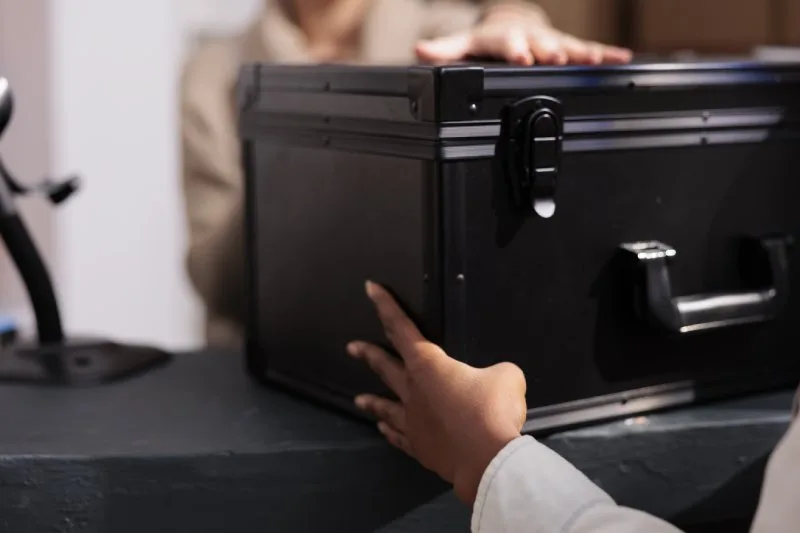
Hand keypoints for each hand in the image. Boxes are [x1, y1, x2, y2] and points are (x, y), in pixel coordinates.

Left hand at [347, 281, 527, 503]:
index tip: (370, 289)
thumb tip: (496, 380)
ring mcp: (413, 421)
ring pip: (386, 406)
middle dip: (368, 354)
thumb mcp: (506, 376)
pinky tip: (383, 429)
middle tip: (351, 348)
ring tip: (359, 399)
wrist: (488, 459)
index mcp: (429, 365)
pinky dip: (390, 431)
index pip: (402, 327)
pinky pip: (399, 436)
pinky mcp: (420, 447)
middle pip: (385, 367)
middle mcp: (413, 390)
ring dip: (372, 401)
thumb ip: (496, 371)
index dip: (385, 306)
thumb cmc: (493, 410)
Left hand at [416, 13, 631, 65]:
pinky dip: (605, 54)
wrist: (511, 23)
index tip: (523, 55)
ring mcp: (551, 41)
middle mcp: (530, 37)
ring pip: (568, 46)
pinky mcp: (568, 46)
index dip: (515, 49)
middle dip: (549, 49)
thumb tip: (420, 51)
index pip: (507, 43)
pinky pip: (588, 50)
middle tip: (557, 56)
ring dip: (582, 53)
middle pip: (541, 43)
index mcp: (504, 38)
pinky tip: (622, 59)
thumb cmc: (486, 42)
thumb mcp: (463, 46)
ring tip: (595, 60)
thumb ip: (444, 51)